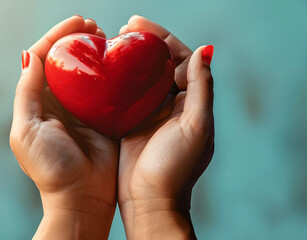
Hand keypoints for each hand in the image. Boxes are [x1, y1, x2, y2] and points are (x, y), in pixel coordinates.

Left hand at [10, 15, 115, 238]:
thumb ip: (27, 94)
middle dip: (81, 40)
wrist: (81, 199)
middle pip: (70, 62)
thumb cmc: (50, 169)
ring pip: (92, 73)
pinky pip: (114, 92)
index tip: (78, 22)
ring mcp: (87, 111)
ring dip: (99, 53)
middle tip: (96, 26)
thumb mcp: (27, 130)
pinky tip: (126, 64)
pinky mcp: (108, 120)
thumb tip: (30, 56)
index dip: (59, 36)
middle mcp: (63, 103)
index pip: (46, 58)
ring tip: (110, 38)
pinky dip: (118, 75)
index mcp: (40, 102)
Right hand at [117, 16, 214, 238]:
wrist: (151, 203)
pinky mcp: (131, 125)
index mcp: (192, 102)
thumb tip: (204, 51)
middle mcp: (174, 105)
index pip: (181, 59)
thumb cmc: (176, 167)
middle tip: (122, 29)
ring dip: (129, 59)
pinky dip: (115, 80)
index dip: (162, 38)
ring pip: (141, 77)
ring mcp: (152, 114)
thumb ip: (201, 88)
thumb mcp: (195, 125)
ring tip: (110, 43)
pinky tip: (101, 70)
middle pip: (160, 64)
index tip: (139, 25)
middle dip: (143, 43)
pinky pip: (124, 95)